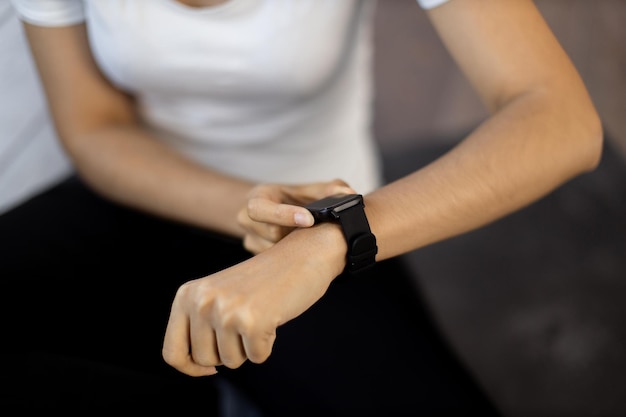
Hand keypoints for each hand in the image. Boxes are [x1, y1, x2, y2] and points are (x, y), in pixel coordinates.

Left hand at [161, 223, 345, 375]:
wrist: (302, 254)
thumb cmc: (263, 281)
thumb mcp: (219, 295)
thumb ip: (199, 323)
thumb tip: (193, 366)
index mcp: (187, 295)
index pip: (172, 352)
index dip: (190, 368)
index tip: (210, 368)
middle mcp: (202, 301)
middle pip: (204, 360)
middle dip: (227, 352)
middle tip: (245, 323)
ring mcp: (226, 311)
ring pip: (231, 361)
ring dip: (249, 347)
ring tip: (259, 315)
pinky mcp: (252, 321)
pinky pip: (258, 357)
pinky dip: (268, 345)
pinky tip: (273, 317)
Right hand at [237, 179, 354, 253]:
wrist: (285, 212)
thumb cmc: (300, 199)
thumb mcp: (314, 190)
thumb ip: (332, 190)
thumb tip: (348, 194)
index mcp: (260, 197)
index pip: (259, 207)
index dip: (283, 215)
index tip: (309, 220)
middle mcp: (248, 218)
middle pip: (268, 232)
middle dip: (293, 234)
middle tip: (315, 233)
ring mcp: (250, 239)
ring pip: (271, 250)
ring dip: (293, 247)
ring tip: (310, 240)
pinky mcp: (257, 255)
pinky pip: (273, 262)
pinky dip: (290, 257)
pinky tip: (304, 251)